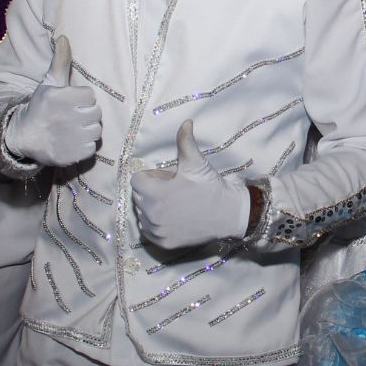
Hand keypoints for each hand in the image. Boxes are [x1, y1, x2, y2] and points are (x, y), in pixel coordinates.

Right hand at [4, 36, 102, 166]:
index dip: (82, 99)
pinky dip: (85, 146)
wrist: (24, 137)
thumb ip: (60, 61)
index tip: (71, 102)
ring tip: (74, 129)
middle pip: (96, 114)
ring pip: (96, 131)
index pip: (90, 96)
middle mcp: (65, 118)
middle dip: (87, 114)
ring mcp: (68, 139)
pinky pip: (92, 148)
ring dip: (88, 130)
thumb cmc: (40, 107)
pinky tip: (73, 142)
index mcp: (60, 98)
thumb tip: (64, 37)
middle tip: (73, 116)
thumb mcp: (48, 83)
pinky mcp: (71, 156)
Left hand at [131, 120, 252, 249]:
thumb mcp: (197, 163)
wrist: (229, 215)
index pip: (136, 181)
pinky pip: (149, 230)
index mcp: (156, 194)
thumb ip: (185, 142)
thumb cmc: (211, 187)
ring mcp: (157, 231)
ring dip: (153, 207)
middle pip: (138, 197)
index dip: (151, 177)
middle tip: (174, 190)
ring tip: (175, 204)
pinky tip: (174, 218)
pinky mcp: (163, 243)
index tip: (168, 178)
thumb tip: (185, 121)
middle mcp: (152, 215)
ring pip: (142, 214)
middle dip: (151, 191)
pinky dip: (157, 224)